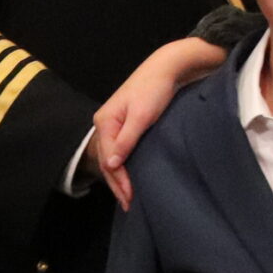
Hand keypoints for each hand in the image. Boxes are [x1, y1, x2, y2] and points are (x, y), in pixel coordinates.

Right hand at [93, 37, 227, 207]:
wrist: (167, 67)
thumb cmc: (155, 89)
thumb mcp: (142, 115)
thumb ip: (127, 139)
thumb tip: (113, 165)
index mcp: (105, 121)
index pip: (108, 158)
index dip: (119, 180)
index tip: (130, 197)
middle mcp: (105, 123)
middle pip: (108, 160)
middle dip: (118, 183)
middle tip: (130, 204)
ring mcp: (114, 123)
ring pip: (114, 156)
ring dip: (121, 177)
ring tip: (129, 197)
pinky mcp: (125, 123)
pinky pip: (121, 149)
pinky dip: (125, 165)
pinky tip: (131, 176)